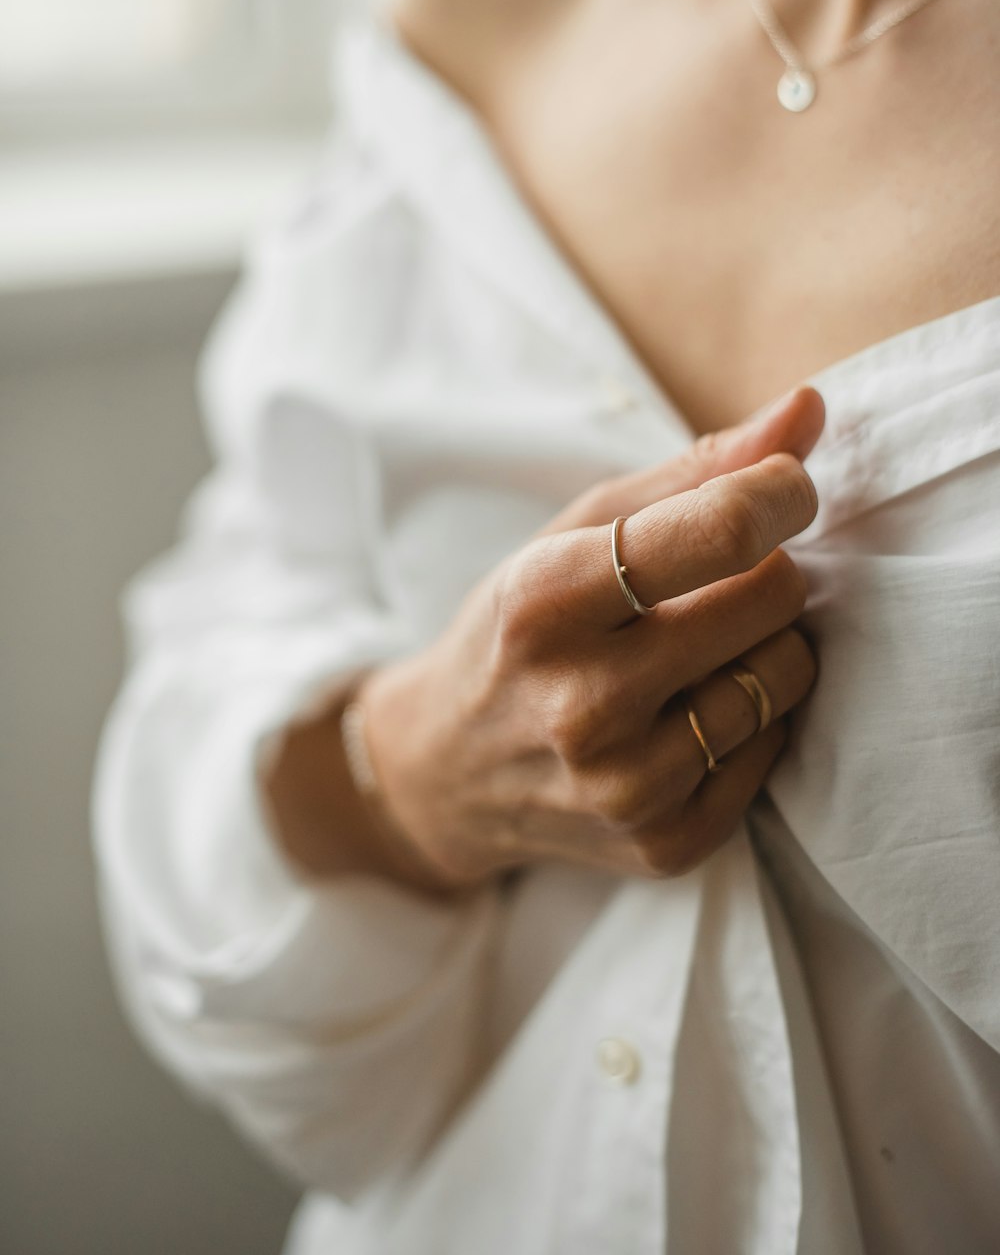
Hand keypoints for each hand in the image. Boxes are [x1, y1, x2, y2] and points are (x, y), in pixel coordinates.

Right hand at [358, 385, 824, 888]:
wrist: (444, 773)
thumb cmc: (515, 630)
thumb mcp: (570, 534)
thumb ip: (693, 471)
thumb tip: (807, 412)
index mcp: (545, 602)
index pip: (717, 533)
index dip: (777, 492)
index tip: (784, 486)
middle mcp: (581, 703)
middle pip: (770, 598)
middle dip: (765, 570)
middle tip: (718, 581)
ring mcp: (623, 786)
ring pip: (786, 676)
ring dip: (764, 645)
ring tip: (701, 648)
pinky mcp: (662, 842)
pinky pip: (776, 749)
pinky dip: (753, 717)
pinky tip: (692, 711)